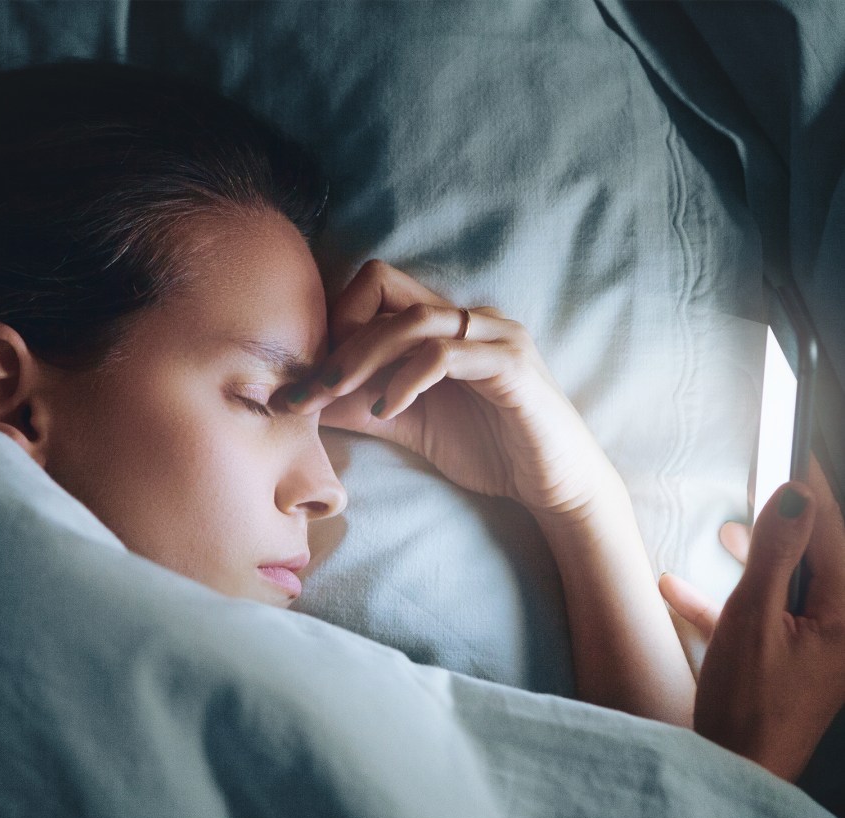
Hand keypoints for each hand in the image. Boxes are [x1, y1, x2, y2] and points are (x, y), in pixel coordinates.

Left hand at [288, 260, 621, 520]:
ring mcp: (493, 337)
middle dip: (337, 339)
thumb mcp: (409, 424)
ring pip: (413, 320)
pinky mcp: (511, 366)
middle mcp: (468, 318)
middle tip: (307, 390)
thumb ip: (363, 405)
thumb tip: (306, 399)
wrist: (553, 485)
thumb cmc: (489, 449)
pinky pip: (446, 355)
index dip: (335, 323)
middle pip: (384, 289)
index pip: (375, 288)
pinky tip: (387, 410)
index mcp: (444, 325)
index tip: (311, 378)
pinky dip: (406, 380)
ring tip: (335, 396)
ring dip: (361, 357)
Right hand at [664, 463, 844, 780]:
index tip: (796, 455)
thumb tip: (795, 497)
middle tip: (761, 493)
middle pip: (817, 559)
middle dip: (784, 527)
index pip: (834, 536)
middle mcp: (841, 629)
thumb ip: (776, 553)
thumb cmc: (748, 703)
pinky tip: (678, 591)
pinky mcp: (786, 659)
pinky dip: (728, 603)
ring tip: (726, 536)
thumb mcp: (753, 618)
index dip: (812, 494)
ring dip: (756, 561)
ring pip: (790, 585)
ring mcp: (815, 646)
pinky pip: (764, 616)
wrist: (732, 770)